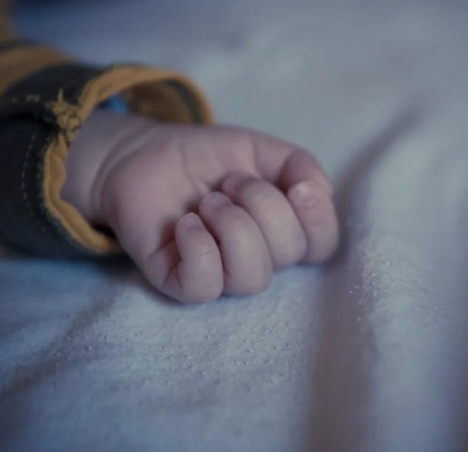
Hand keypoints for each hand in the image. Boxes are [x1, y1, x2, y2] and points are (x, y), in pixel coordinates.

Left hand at [63, 110, 338, 303]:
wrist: (145, 156)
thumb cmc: (206, 159)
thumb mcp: (259, 149)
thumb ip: (298, 164)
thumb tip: (319, 191)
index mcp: (283, 230)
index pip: (322, 246)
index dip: (318, 219)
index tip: (297, 186)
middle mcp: (258, 258)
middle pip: (289, 253)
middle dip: (263, 204)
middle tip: (229, 182)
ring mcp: (220, 274)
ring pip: (252, 277)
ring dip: (233, 226)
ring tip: (208, 202)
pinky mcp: (180, 282)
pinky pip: (205, 286)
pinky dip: (200, 249)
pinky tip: (186, 223)